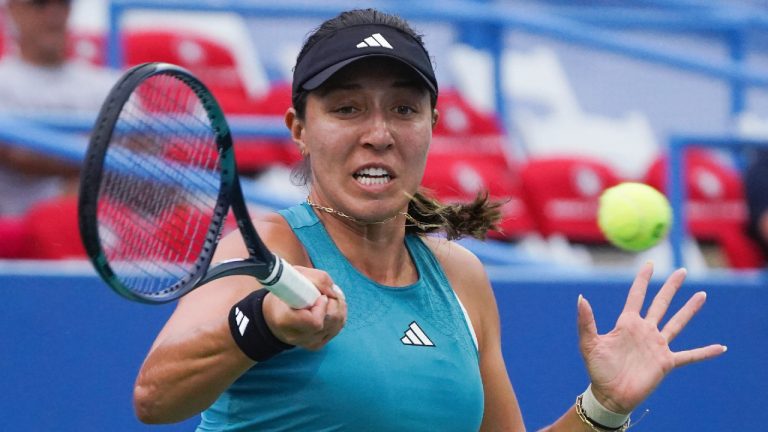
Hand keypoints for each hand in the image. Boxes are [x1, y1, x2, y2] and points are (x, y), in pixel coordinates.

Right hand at [263, 267, 346, 350]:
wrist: (274, 313)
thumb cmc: (285, 291)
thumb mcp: (296, 276)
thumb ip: (317, 279)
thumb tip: (333, 292)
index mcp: (284, 319)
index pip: (314, 321)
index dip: (322, 307)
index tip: (320, 296)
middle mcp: (295, 336)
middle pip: (329, 322)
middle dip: (335, 303)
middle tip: (327, 293)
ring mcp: (307, 342)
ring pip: (336, 326)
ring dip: (339, 308)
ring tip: (330, 297)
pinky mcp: (316, 344)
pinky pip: (336, 329)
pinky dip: (339, 316)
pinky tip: (331, 307)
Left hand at [577, 261, 725, 413]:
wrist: (610, 395)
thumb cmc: (598, 369)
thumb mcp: (589, 343)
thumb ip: (586, 321)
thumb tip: (581, 298)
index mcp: (627, 323)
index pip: (637, 296)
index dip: (643, 280)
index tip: (650, 264)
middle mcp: (645, 331)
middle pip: (661, 303)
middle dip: (671, 287)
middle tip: (682, 271)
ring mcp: (657, 345)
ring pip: (677, 323)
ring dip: (690, 310)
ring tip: (702, 295)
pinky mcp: (666, 362)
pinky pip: (690, 355)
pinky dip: (705, 352)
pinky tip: (720, 348)